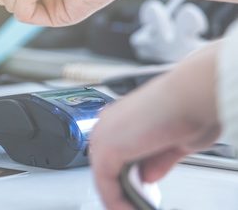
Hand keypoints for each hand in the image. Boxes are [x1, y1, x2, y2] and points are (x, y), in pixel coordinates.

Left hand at [90, 43, 220, 209]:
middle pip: (105, 164)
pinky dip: (116, 200)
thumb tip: (148, 175)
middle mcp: (108, 123)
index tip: (136, 192)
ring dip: (118, 196)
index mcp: (121, 117)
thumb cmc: (189, 107)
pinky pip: (105, 184)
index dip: (124, 176)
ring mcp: (104, 134)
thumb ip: (158, 160)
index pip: (114, 152)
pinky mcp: (107, 148)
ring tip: (131, 209)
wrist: (191, 96)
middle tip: (132, 205)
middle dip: (120, 188)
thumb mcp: (175, 142)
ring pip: (103, 175)